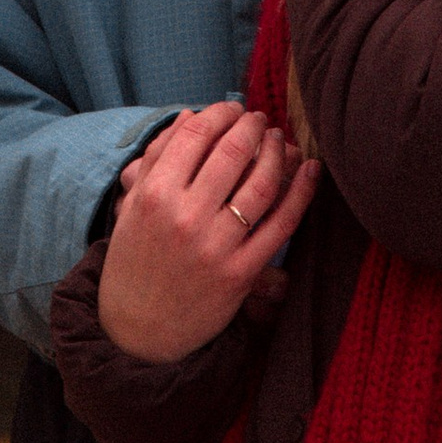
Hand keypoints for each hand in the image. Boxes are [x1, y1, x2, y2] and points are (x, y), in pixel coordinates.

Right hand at [99, 102, 319, 363]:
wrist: (138, 333)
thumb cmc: (134, 263)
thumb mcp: (132, 209)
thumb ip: (156, 161)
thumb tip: (190, 116)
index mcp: (152, 196)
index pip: (195, 135)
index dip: (219, 113)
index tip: (230, 109)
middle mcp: (184, 217)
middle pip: (232, 152)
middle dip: (251, 125)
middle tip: (258, 119)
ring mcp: (216, 246)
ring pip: (262, 183)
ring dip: (276, 151)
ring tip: (277, 139)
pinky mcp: (241, 273)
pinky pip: (282, 224)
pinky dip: (302, 192)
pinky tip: (309, 169)